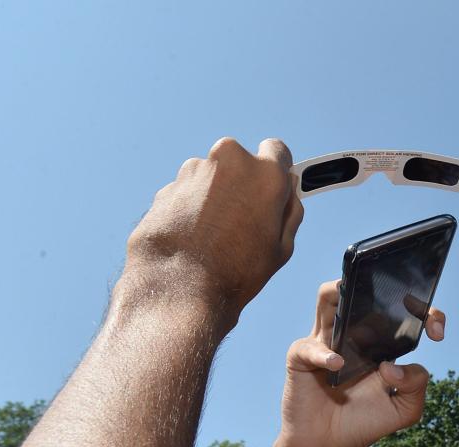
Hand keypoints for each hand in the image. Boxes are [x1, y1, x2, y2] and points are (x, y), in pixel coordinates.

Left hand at [123, 138, 301, 325]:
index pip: (277, 150)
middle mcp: (229, 160)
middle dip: (242, 184)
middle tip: (244, 220)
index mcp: (265, 172)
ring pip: (212, 177)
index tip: (272, 187)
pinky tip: (194, 237)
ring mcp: (194, 170)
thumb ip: (289, 211)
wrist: (181, 284)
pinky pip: (188, 193)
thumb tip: (288, 193)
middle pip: (241, 163)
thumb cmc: (237, 270)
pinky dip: (192, 208)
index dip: (276, 169)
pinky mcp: (168, 186)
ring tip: (215, 235)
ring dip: (215, 196)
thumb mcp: (283, 247)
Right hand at [273, 281, 446, 446]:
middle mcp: (354, 334)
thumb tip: (391, 365)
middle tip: (401, 307)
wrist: (330, 446)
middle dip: (381, 288)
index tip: (437, 332)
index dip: (425, 313)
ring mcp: (326, 341)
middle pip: (363, 290)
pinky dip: (324, 353)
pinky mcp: (302, 358)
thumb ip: (415, 384)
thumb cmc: (365, 422)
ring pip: (328, 297)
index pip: (403, 312)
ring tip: (357, 311)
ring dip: (341, 294)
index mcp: (381, 341)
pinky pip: (310, 347)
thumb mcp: (406, 408)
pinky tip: (338, 364)